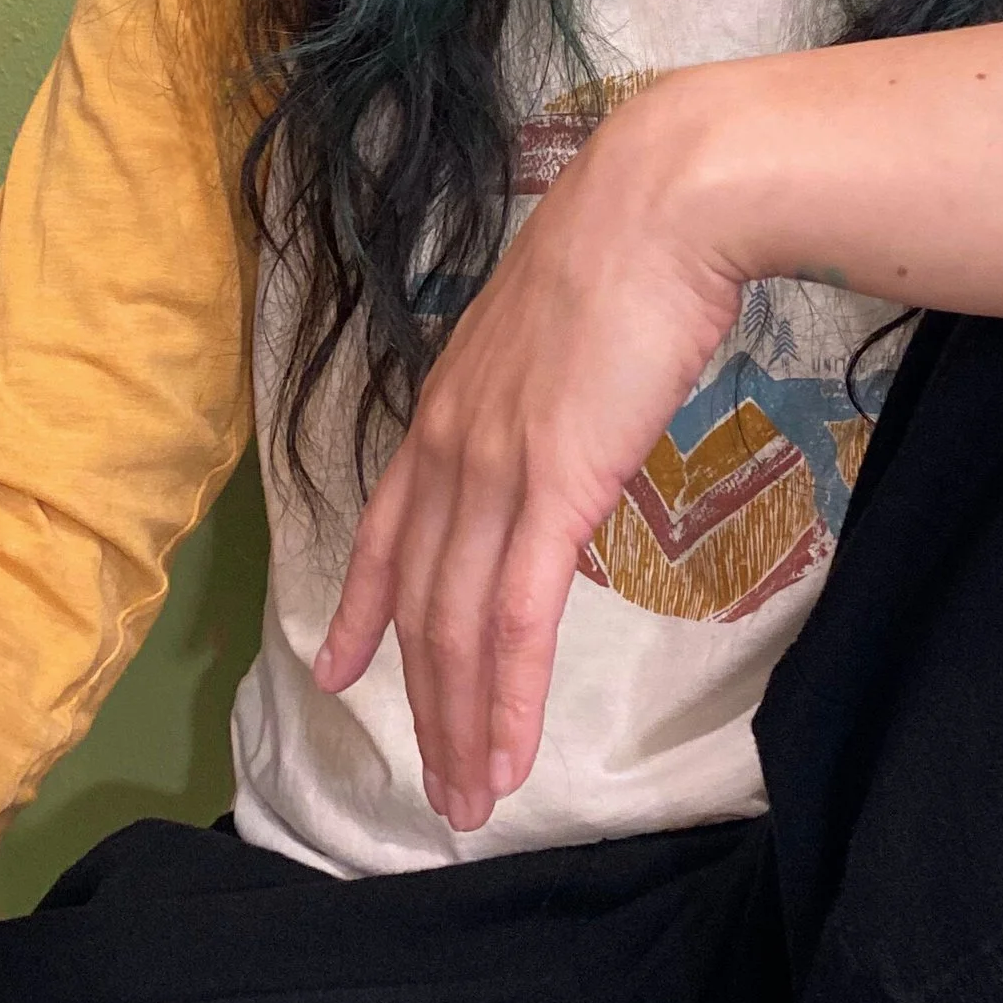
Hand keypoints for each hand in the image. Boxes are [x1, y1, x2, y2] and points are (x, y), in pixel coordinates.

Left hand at [313, 68, 747, 831]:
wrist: (664, 202)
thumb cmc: (631, 246)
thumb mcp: (560, 328)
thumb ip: (543, 389)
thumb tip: (566, 421)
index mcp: (448, 405)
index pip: (384, 530)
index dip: (360, 609)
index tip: (338, 671)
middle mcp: (451, 445)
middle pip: (419, 602)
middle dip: (423, 705)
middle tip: (437, 786)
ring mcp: (495, 468)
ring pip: (456, 627)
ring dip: (463, 725)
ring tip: (472, 800)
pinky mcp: (554, 487)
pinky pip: (517, 618)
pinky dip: (508, 699)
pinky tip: (511, 754)